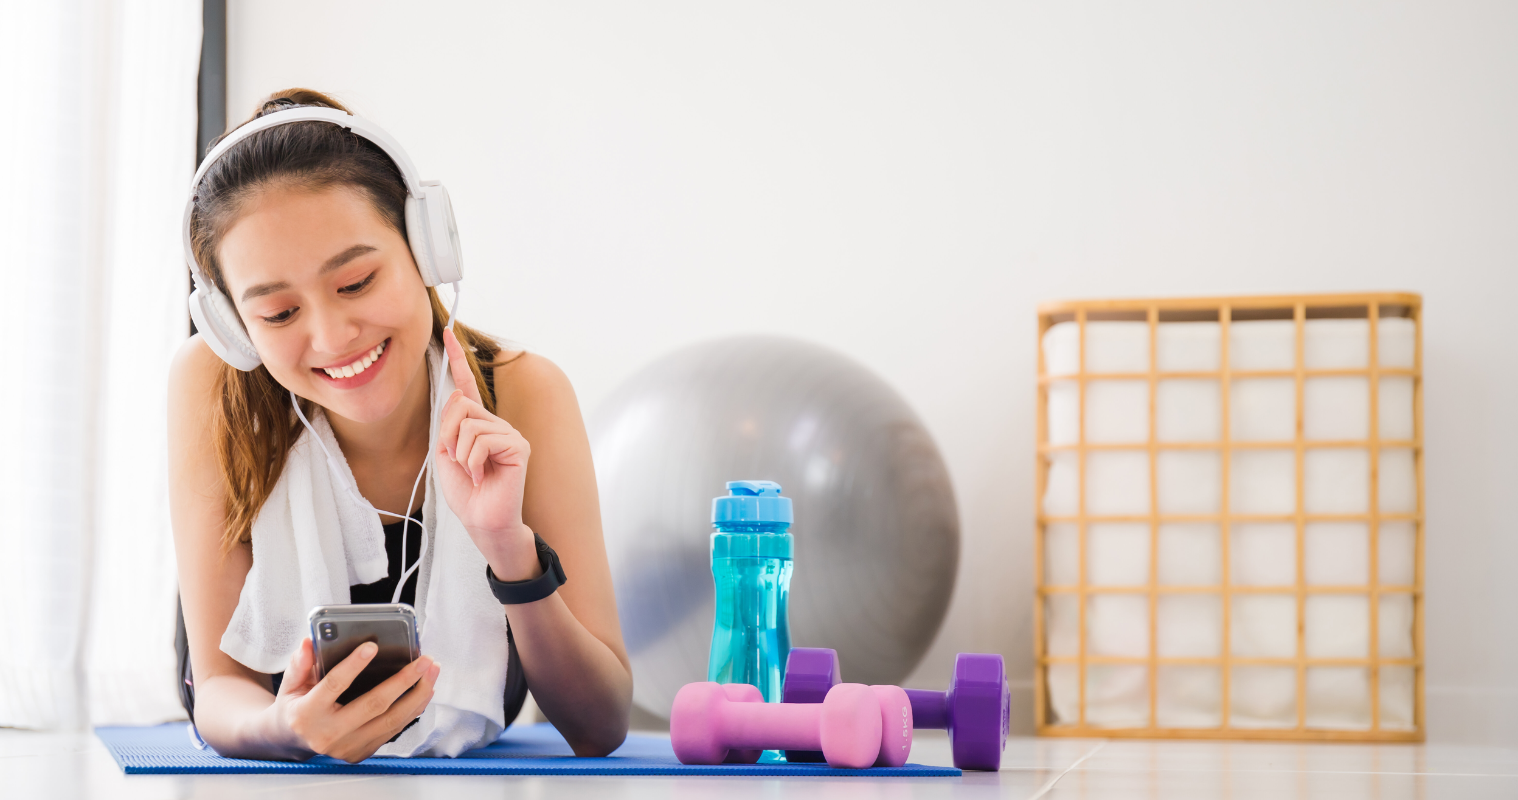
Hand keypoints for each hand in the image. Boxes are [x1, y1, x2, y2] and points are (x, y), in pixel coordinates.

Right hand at [271, 638, 440, 762]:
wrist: (292, 741)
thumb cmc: (295, 705)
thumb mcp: (290, 683)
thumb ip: (300, 663)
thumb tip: (309, 642)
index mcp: (306, 714)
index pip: (334, 685)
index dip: (353, 665)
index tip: (372, 646)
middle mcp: (328, 734)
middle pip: (374, 705)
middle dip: (403, 681)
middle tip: (424, 661)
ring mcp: (347, 747)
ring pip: (391, 721)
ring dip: (417, 695)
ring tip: (432, 672)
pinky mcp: (361, 752)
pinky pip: (392, 731)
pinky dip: (412, 710)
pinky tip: (424, 691)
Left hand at [436, 328, 539, 579]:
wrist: (482, 521)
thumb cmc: (466, 492)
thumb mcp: (446, 454)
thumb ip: (449, 424)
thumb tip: (460, 395)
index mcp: (478, 424)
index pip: (467, 386)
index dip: (456, 358)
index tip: (447, 330)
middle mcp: (496, 424)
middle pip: (459, 405)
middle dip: (448, 434)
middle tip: (457, 461)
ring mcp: (510, 433)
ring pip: (468, 423)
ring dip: (461, 453)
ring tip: (473, 472)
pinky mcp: (518, 446)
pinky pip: (482, 440)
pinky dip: (474, 462)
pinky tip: (484, 476)